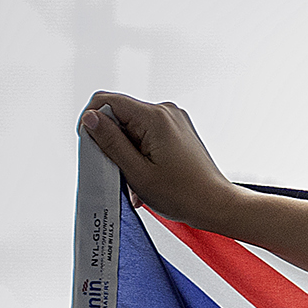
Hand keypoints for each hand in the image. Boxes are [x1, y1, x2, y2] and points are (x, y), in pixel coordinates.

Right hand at [79, 93, 247, 231]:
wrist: (217, 206)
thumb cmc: (185, 195)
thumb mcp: (136, 171)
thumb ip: (110, 141)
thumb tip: (90, 118)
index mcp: (155, 117)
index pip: (106, 101)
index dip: (92, 122)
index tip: (93, 146)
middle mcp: (166, 112)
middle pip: (119, 116)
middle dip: (112, 143)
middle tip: (119, 170)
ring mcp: (173, 121)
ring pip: (131, 128)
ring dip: (126, 153)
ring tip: (136, 180)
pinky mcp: (177, 131)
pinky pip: (146, 135)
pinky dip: (140, 154)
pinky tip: (145, 176)